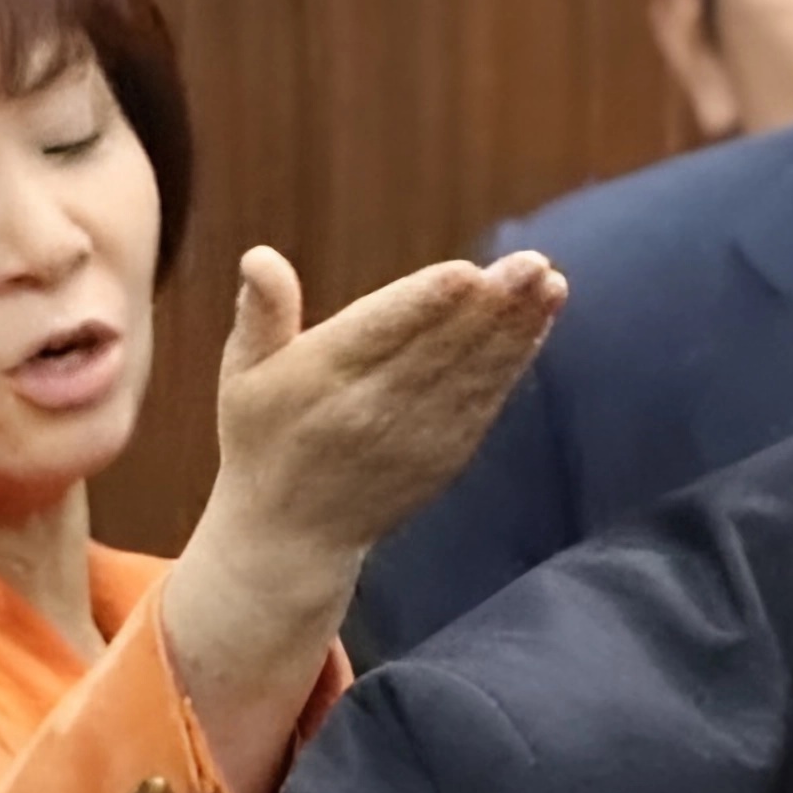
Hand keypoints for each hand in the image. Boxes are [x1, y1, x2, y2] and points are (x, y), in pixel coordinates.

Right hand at [202, 243, 566, 588]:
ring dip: (516, 329)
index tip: (468, 272)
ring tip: (550, 284)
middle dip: (491, 306)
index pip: (380, 332)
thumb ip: (260, 313)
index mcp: (320, 379)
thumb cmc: (265, 437)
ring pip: (472, 375)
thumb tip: (261, 256)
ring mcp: (414, 438)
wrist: (292, 536)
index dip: (426, 303)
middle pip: (440, 349)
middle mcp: (372, 410)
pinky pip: (485, 403)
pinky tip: (538, 323)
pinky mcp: (444, 456)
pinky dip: (514, 363)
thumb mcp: (242, 375)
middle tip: (534, 262)